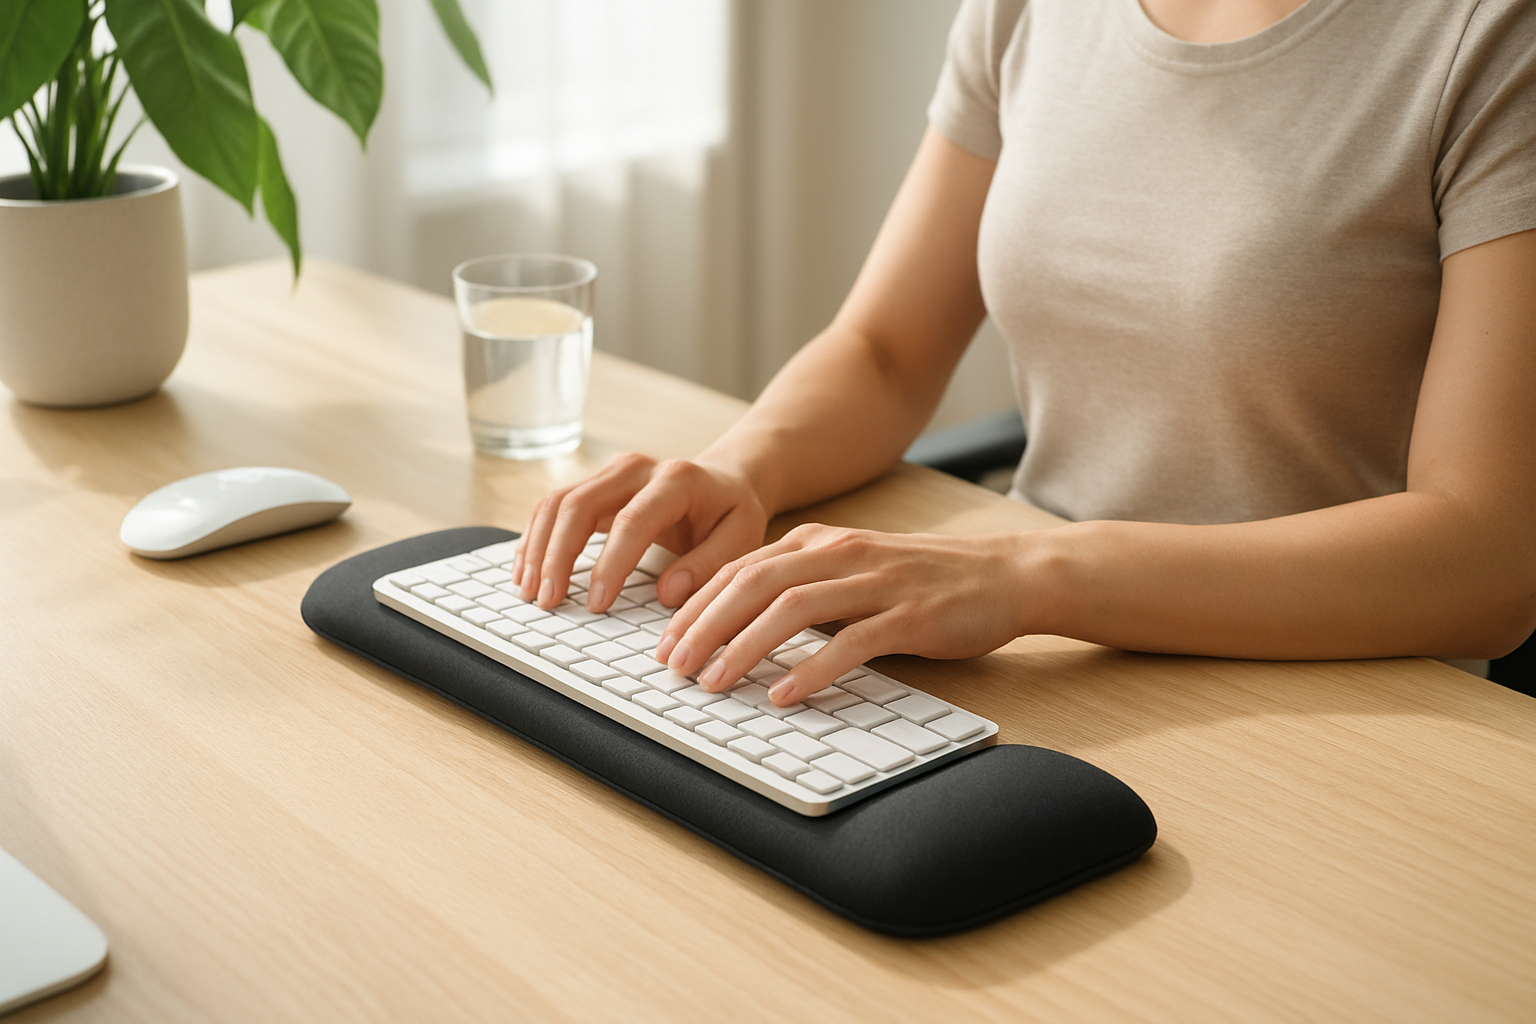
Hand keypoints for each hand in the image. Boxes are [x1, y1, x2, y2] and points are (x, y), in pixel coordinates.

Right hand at [512, 452, 770, 612]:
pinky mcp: (593, 482)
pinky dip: (535, 538)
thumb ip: (709, 564)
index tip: (597, 604)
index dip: (610, 564)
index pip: (632, 521)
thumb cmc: (731, 514)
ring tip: (530, 592)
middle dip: (558, 556)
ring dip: (537, 548)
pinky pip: (552, 505)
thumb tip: (668, 592)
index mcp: (677, 480)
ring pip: (557, 502)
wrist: (723, 481)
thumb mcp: (741, 537)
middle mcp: (636, 467)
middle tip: (549, 601)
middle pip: (579, 504)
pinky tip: (528, 570)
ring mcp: (610, 471)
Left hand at [654, 523, 1036, 705]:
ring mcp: (875, 582)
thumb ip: (802, 587)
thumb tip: (740, 624)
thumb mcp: (852, 570)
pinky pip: (850, 642)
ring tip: (714, 682)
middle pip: (754, 583)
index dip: (696, 605)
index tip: (666, 643)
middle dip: (705, 625)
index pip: (740, 568)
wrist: (1004, 575)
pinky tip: (784, 694)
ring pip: (792, 608)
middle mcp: (840, 554)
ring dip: (745, 647)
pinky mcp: (908, 614)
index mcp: (820, 542)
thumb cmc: (923, 580)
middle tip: (673, 666)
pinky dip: (811, 669)